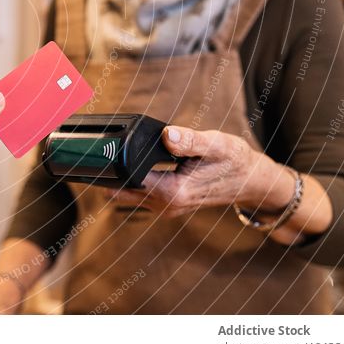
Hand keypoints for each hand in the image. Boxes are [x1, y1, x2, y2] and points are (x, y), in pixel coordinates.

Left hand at [102, 126, 294, 218]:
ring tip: (103, 154)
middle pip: (119, 189)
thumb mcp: (216, 145)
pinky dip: (126, 181)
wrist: (252, 182)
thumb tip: (168, 135)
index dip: (111, 162)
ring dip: (113, 177)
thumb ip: (190, 141)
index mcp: (173, 192)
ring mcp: (164, 208)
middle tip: (92, 150)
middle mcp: (165, 205)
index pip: (128, 178)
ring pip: (124, 194)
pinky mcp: (165, 204)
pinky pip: (136, 194)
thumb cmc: (235, 161)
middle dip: (104, 172)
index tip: (98, 147)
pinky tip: (123, 163)